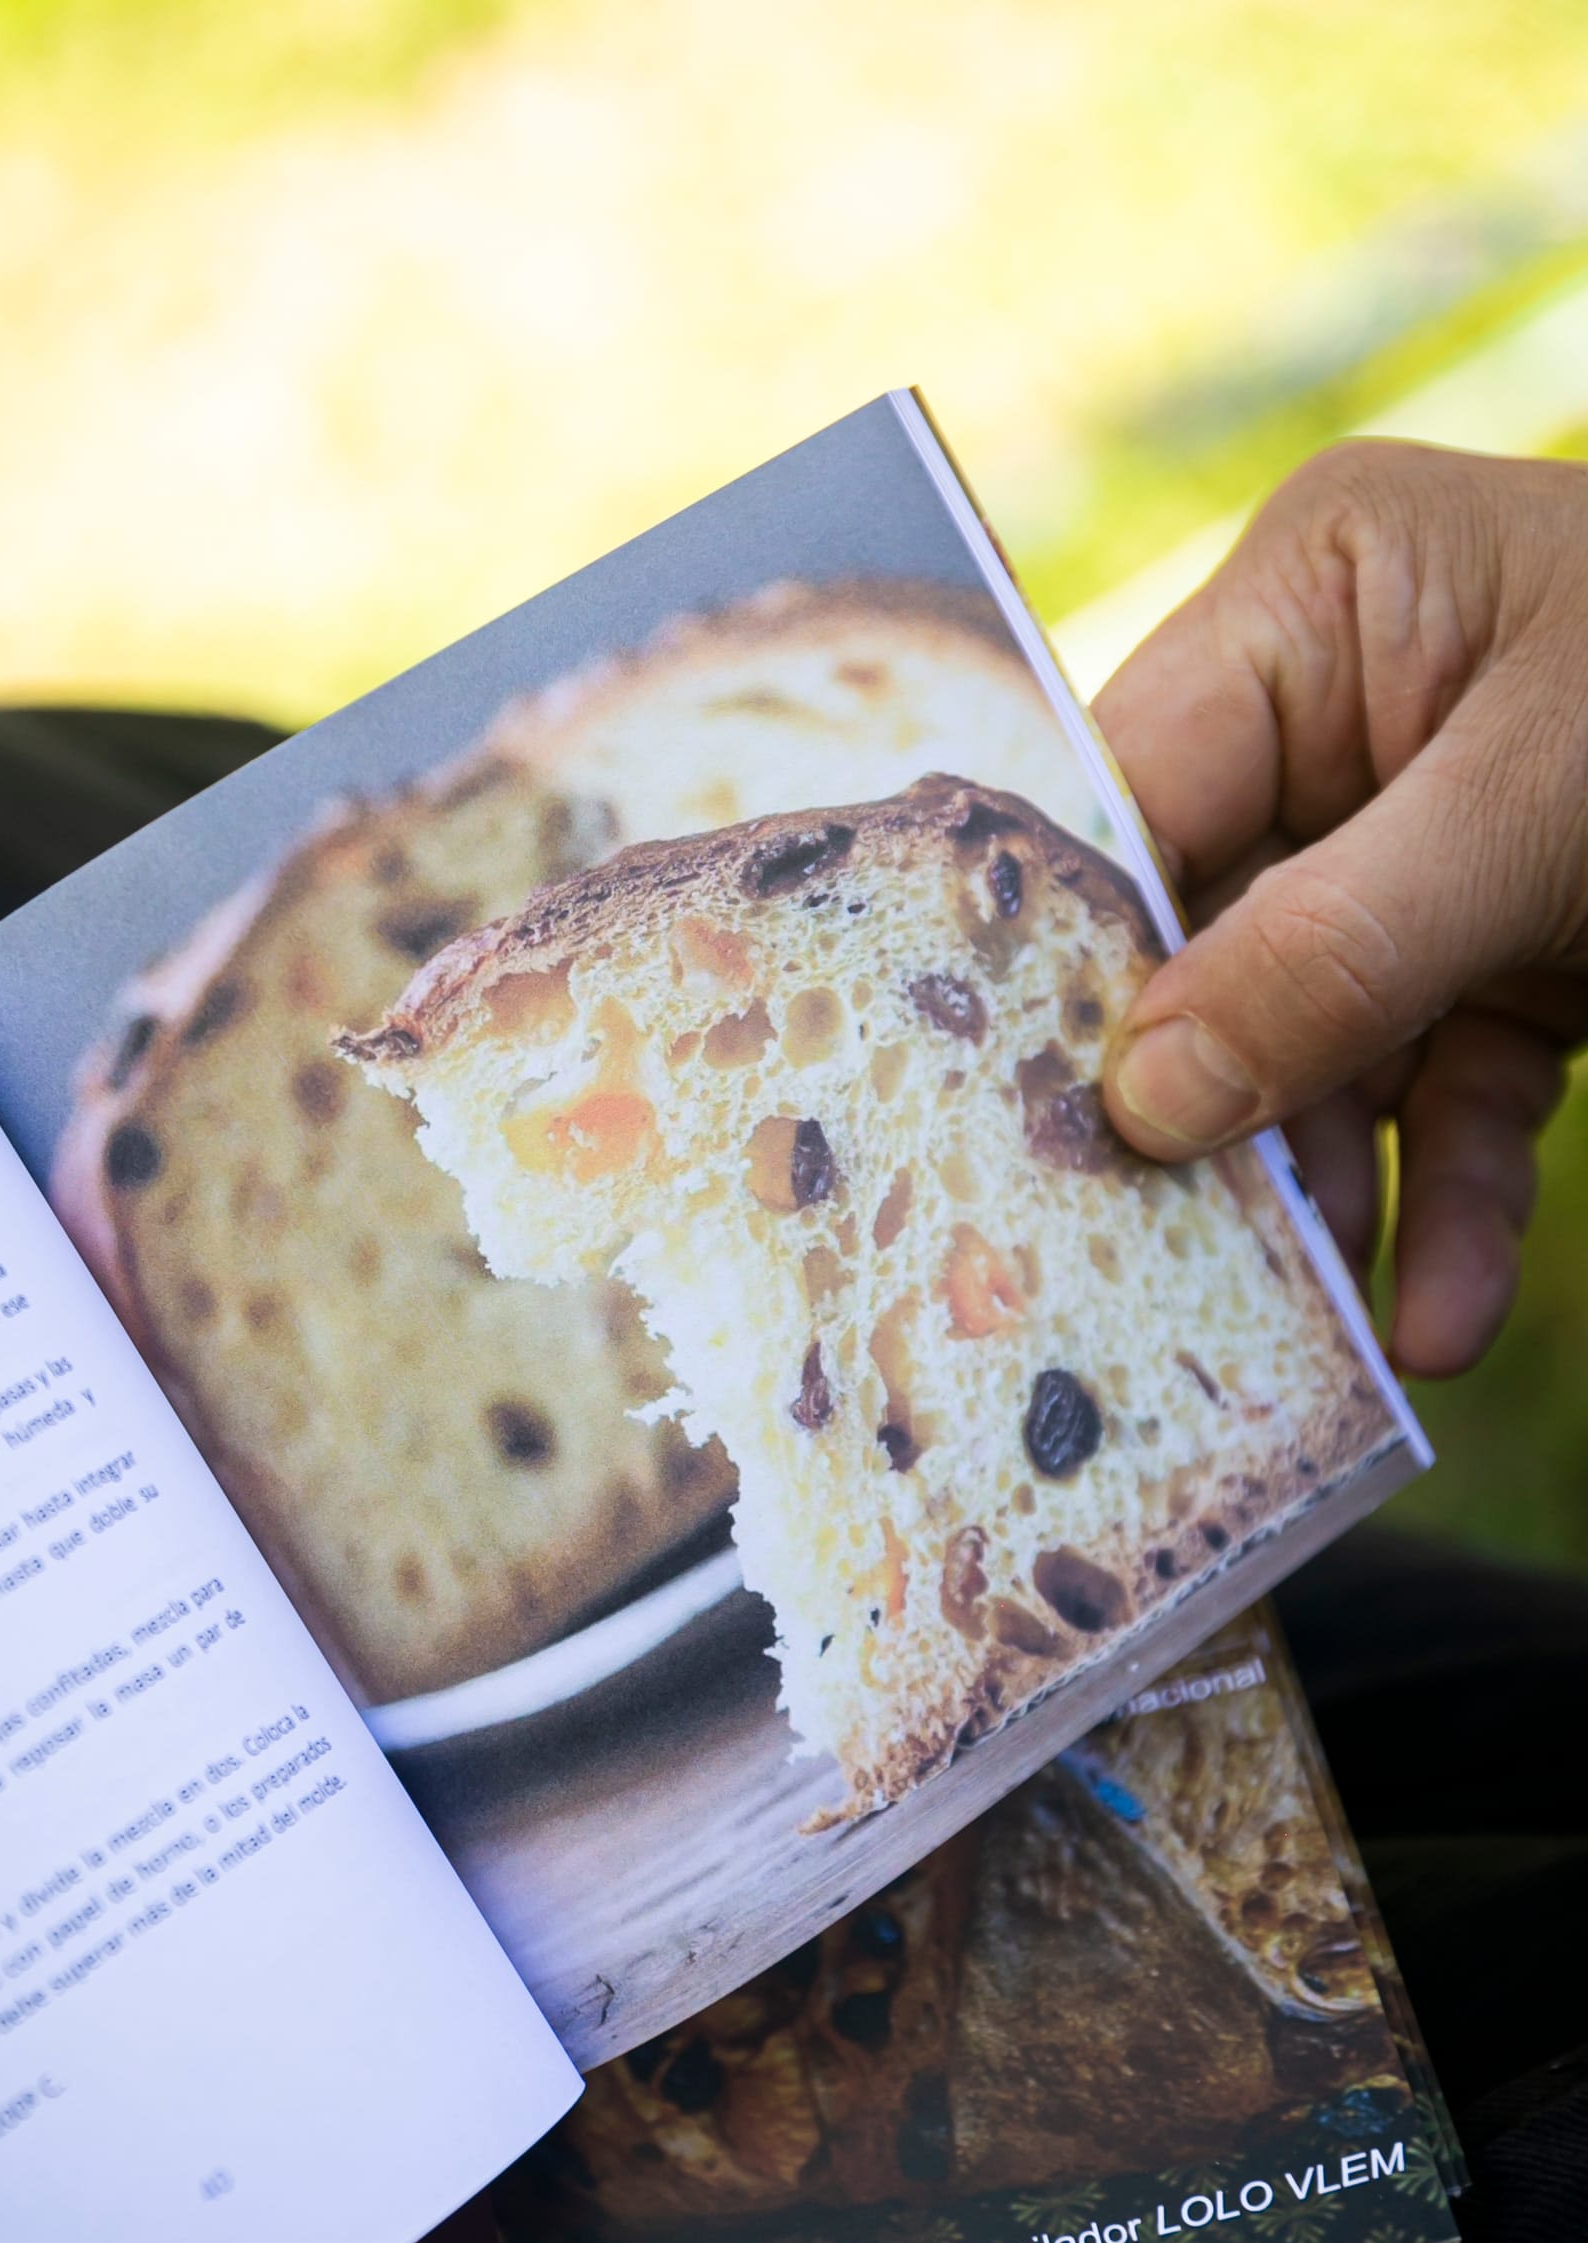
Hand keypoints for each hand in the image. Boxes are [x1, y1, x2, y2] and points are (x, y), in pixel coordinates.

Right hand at [1096, 439, 1587, 1376]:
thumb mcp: (1543, 812)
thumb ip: (1338, 950)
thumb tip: (1142, 1097)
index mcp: (1326, 603)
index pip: (1132, 791)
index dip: (1067, 954)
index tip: (1015, 1115)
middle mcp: (1350, 724)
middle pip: (1207, 943)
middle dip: (1200, 1110)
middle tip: (1145, 1260)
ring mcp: (1425, 848)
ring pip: (1315, 1048)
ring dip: (1318, 1195)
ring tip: (1301, 1331)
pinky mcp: (1513, 958)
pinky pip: (1444, 1093)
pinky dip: (1444, 1202)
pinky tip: (1437, 1319)